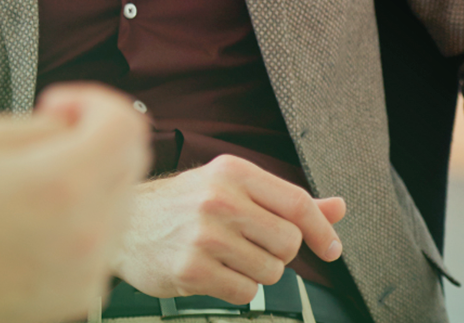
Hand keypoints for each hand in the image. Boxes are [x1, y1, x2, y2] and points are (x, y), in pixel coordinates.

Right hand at [0, 83, 147, 322]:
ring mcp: (92, 264)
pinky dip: (83, 220)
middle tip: (52, 140)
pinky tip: (41, 223)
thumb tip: (76, 124)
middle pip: (131, 159)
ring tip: (40, 188)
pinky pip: (104, 239)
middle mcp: (89, 226)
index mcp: (63, 180)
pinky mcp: (86, 290)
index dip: (94, 101)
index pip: (124, 123)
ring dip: (92, 180)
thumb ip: (44, 123)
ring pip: (121, 199)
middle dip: (96, 137)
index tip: (61, 108)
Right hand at [111, 153, 345, 302]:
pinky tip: (212, 271)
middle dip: (278, 253)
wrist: (126, 223)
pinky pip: (245, 293)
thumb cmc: (182, 205)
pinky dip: (236, 288)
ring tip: (226, 257)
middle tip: (251, 246)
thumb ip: (285, 200)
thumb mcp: (231, 187)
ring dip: (257, 272)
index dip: (321, 231)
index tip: (331, 249)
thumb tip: (338, 208)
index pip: (296, 203)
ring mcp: (204, 235)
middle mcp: (218, 198)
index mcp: (232, 172)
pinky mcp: (192, 269)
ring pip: (271, 272)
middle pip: (288, 242)